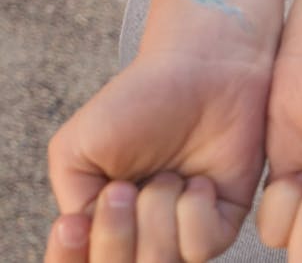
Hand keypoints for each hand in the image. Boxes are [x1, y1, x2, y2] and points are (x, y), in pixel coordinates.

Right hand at [45, 48, 270, 262]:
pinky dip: (194, 210)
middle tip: (123, 189)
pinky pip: (201, 247)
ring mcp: (180, 233)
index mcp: (100, 222)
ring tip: (166, 175)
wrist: (200, 66)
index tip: (77, 221)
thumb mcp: (79, 146)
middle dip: (117, 233)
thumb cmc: (138, 98)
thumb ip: (73, 201)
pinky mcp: (221, 223)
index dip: (72, 257)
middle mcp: (140, 235)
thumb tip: (85, 241)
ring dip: (156, 214)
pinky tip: (199, 180)